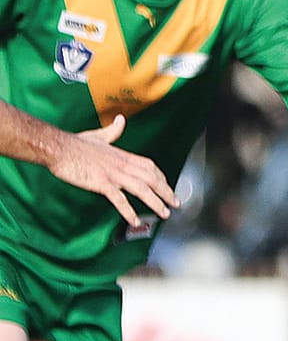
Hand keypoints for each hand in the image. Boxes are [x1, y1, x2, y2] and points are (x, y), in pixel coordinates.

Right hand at [48, 116, 176, 235]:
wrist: (59, 148)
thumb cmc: (76, 143)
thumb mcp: (99, 135)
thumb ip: (113, 131)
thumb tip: (120, 120)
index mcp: (123, 155)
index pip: (150, 167)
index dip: (161, 178)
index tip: (167, 187)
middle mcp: (123, 164)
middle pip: (151, 179)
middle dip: (166, 192)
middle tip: (175, 204)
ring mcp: (113, 174)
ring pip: (141, 189)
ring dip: (155, 202)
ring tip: (164, 214)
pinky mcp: (101, 183)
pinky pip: (119, 199)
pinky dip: (129, 211)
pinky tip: (135, 220)